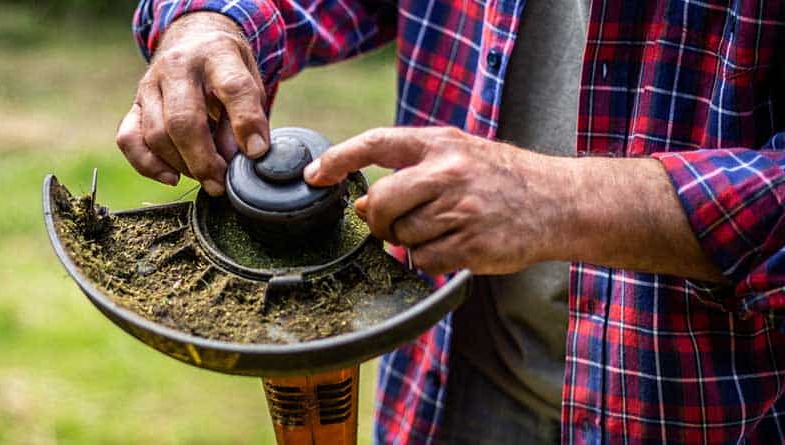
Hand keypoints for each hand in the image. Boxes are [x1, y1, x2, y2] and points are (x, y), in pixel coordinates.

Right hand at [115, 12, 270, 195]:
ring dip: (182, 166)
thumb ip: (247, 117)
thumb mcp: (250, 82)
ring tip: (205, 176)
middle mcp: (178, 65)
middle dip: (203, 161)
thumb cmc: (227, 70)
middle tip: (220, 183)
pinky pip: (129, 139)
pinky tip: (172, 176)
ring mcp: (150, 84)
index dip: (246, 124)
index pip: (232, 88)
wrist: (193, 41)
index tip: (256, 153)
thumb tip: (236, 159)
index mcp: (216, 53)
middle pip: (183, 120)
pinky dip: (148, 165)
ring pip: (156, 135)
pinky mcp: (134, 104)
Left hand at [304, 127, 565, 275]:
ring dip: (410, 241)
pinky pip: (424, 261)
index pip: (375, 143)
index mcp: (439, 144)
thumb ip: (408, 174)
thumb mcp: (456, 158)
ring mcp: (460, 210)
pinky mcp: (471, 244)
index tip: (314, 175)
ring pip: (402, 236)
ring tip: (442, 228)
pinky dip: (429, 260)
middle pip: (381, 202)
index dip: (338, 158)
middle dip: (378, 220)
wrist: (559, 202)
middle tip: (391, 224)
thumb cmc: (500, 178)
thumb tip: (360, 205)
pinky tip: (453, 246)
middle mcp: (447, 173)